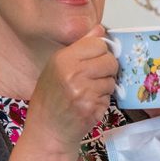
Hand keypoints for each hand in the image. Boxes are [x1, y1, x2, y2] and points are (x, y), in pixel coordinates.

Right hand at [23, 24, 118, 151]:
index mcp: (62, 59)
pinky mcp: (92, 108)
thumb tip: (99, 29)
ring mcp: (83, 91)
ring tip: (88, 93)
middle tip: (94, 78)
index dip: (100, 52)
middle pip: (110, 60)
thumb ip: (80, 47)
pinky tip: (88, 104)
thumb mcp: (57, 67)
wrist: (47, 131)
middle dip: (107, 70)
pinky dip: (102, 101)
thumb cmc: (50, 100)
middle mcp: (72, 73)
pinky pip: (109, 97)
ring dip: (105, 87)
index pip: (98, 43)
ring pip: (112, 80)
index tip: (94, 60)